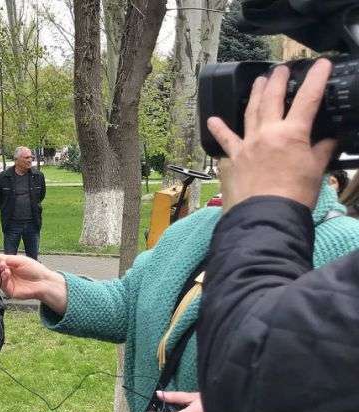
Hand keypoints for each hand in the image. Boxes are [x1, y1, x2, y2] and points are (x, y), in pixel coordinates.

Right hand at [0, 252, 66, 314]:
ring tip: (3, 266)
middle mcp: (6, 274)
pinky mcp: (9, 291)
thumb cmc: (34, 269)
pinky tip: (6, 273)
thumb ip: (6, 258)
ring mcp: (7, 283)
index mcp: (8, 266)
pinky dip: (3, 278)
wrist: (43, 281)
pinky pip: (2, 285)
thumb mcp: (20, 260)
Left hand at [207, 59, 336, 210]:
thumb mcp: (315, 171)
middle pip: (271, 98)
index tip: (321, 64)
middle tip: (281, 68)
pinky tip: (212, 120)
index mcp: (291, 134)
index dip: (316, 79)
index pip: (307, 99)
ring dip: (254, 94)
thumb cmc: (293, 197)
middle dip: (277, 80)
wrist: (265, 216)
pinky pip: (225, 140)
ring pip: (249, 112)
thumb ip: (321, 151)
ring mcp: (246, 145)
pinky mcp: (232, 159)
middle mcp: (266, 134)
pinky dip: (219, 130)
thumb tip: (330, 140)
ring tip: (258, 81)